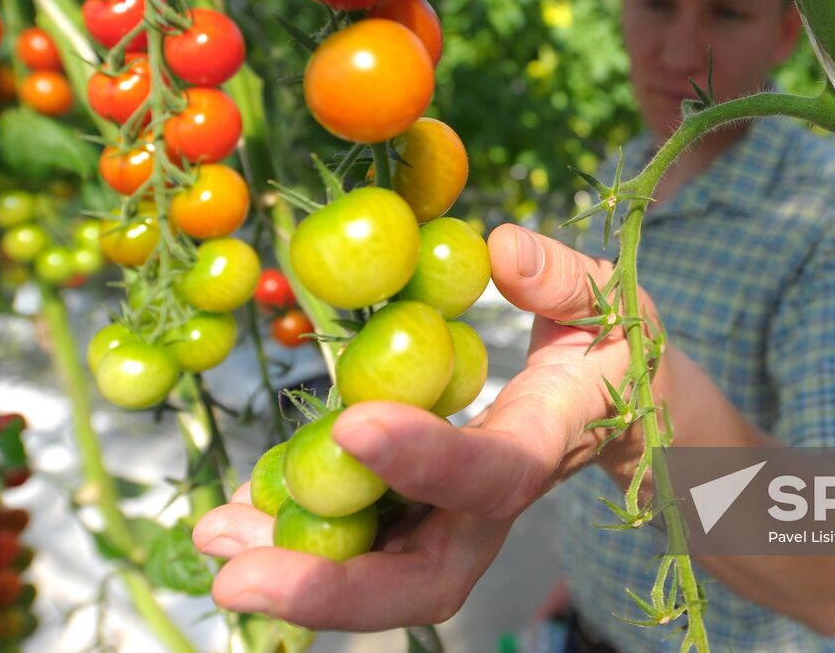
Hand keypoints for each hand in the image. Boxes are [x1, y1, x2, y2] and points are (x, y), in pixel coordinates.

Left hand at [192, 224, 649, 629]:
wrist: (619, 414)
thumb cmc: (613, 352)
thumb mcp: (610, 302)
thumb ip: (564, 278)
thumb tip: (500, 248)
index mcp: (545, 444)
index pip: (491, 473)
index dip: (426, 460)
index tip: (351, 425)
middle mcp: (492, 506)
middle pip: (422, 577)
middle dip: (334, 587)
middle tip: (240, 575)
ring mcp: (452, 521)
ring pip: (378, 576)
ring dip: (293, 570)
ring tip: (215, 536)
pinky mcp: (418, 516)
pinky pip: (357, 544)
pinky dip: (293, 538)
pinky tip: (233, 515)